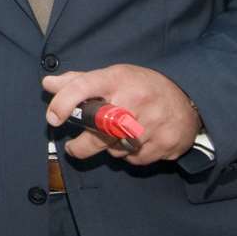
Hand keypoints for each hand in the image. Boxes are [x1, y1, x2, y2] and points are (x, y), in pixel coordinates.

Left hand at [43, 64, 198, 166]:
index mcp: (118, 79)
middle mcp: (135, 100)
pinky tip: (138, 141)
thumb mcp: (113, 76)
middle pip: (98, 132)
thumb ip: (79, 81)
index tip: (53, 119)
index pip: (84, 87)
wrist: (189, 96)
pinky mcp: (166, 143)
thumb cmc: (142, 85)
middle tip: (74, 147)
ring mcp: (153, 123)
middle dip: (82, 146)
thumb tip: (48, 83)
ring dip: (111, 148)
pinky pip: (135, 160)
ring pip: (116, 150)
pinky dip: (131, 155)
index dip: (63, 103)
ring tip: (118, 136)